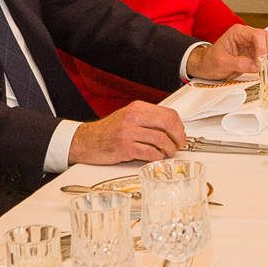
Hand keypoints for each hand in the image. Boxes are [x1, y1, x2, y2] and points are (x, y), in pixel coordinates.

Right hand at [68, 99, 186, 166]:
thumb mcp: (128, 118)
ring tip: (168, 153)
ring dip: (169, 149)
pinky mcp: (124, 147)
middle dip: (179, 137)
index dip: (179, 126)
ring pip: (161, 139)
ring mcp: (128, 132)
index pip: (168, 113)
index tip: (180, 134)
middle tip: (179, 145)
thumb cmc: (109, 132)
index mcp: (137, 108)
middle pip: (168, 124)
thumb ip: (148, 119)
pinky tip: (156, 158)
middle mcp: (133, 117)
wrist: (86, 141)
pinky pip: (149, 153)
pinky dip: (157, 157)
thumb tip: (172, 128)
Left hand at [186, 23, 267, 80]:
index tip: (259, 62)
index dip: (262, 48)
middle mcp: (247, 35)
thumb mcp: (221, 63)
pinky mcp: (256, 51)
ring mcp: (252, 42)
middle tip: (265, 65)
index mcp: (237, 32)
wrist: (207, 65)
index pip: (257, 35)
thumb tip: (255, 66)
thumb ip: (238, 63)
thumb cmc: (211, 61)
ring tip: (266, 66)